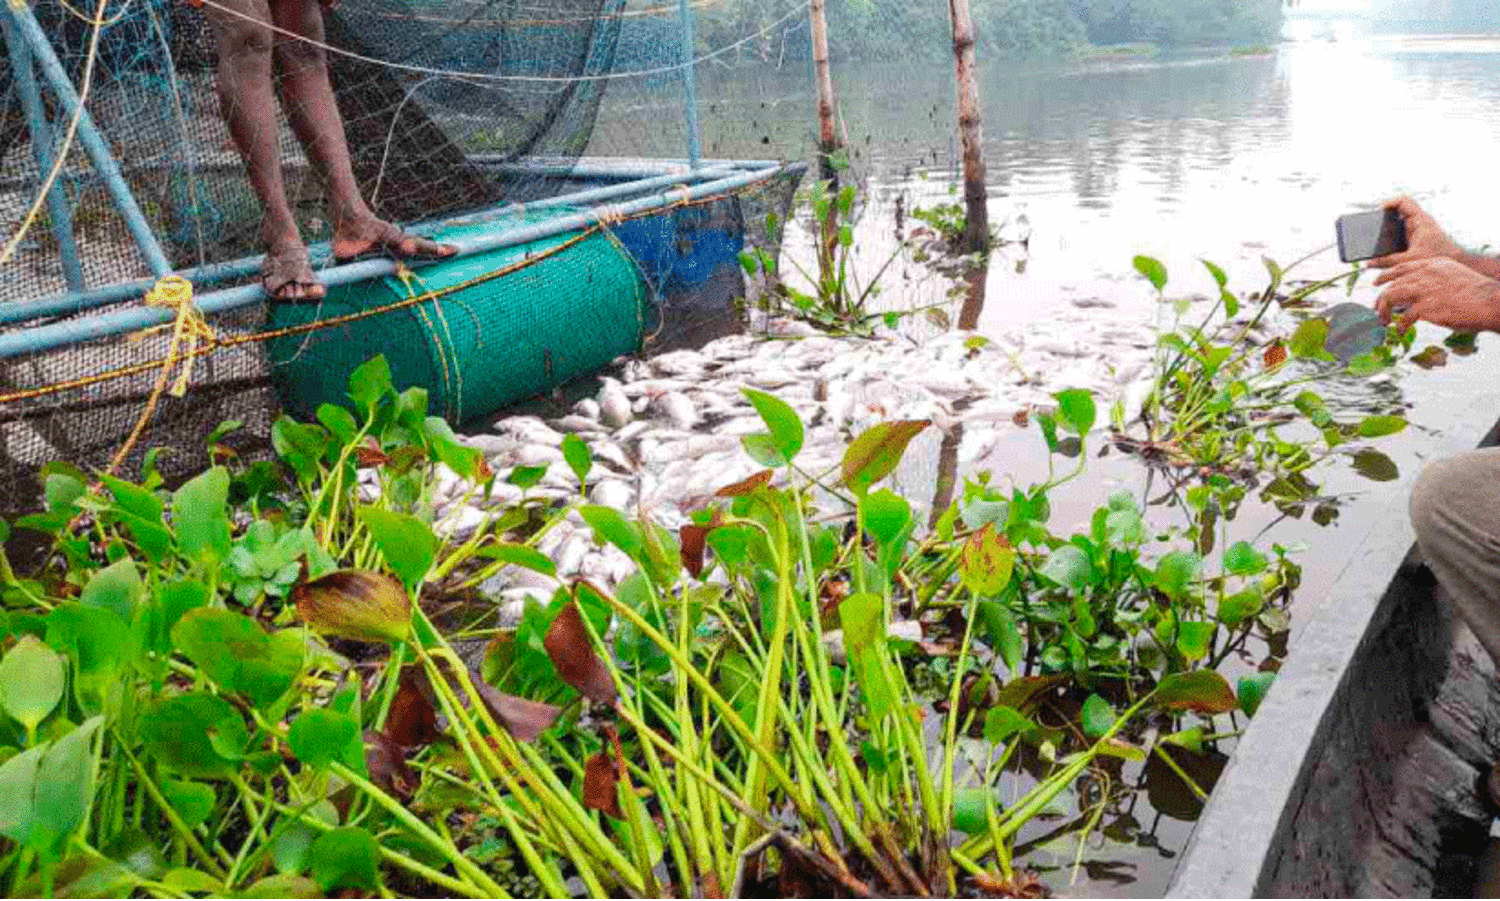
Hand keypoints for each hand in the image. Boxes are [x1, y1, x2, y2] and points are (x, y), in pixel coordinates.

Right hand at [1368, 196, 1464, 268]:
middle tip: (1370, 226)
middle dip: (1383, 218)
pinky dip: (1392, 238)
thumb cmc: (1439, 258)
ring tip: (1374, 237)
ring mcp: (1418, 229)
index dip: (1389, 202)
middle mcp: (1418, 222)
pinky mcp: (1417, 237)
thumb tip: (1369, 263)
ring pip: (1398, 223)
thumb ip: (1387, 262)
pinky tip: (1384, 248)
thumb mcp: (1409, 261)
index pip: (1404, 201)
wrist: (1457, 263)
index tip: (1377, 211)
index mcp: (1420, 220)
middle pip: (1397, 212)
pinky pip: (1401, 232)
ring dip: (1387, 229)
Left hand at [1373, 257, 1499, 331]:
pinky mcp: (1425, 306)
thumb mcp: (1452, 276)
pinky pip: (1403, 317)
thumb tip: (1416, 294)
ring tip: (1385, 321)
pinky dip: (1400, 326)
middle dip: (1381, 299)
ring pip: (1390, 296)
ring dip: (1384, 311)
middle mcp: (1425, 274)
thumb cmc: (1475, 293)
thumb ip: (1433, 281)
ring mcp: (1424, 289)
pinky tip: (1402, 331)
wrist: (1489, 301)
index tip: (1376, 282)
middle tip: (1378, 311)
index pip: (1401, 267)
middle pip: (1392, 284)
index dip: (1386, 275)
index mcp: (1432, 264)